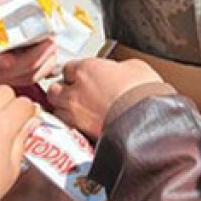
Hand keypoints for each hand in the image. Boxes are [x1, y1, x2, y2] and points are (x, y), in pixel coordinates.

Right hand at [0, 0, 58, 86]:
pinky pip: (25, 78)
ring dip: (37, 65)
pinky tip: (48, 53)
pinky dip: (41, 68)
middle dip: (24, 62)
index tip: (10, 59)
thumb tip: (0, 2)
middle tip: (48, 43)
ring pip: (13, 78)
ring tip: (52, 45)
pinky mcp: (10, 71)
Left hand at [46, 57, 161, 138]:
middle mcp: (74, 91)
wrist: (146, 122)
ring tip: (75, 109)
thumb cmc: (143, 94)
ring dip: (63, 108)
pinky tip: (81, 124)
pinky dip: (70, 125)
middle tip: (74, 91)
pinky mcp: (80, 134)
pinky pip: (66, 127)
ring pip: (55, 109)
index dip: (76, 72)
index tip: (83, 75)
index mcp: (86, 69)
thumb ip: (118, 67)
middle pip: (54, 88)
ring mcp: (74, 114)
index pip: (68, 67)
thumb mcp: (135, 67)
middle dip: (62, 90)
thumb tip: (120, 71)